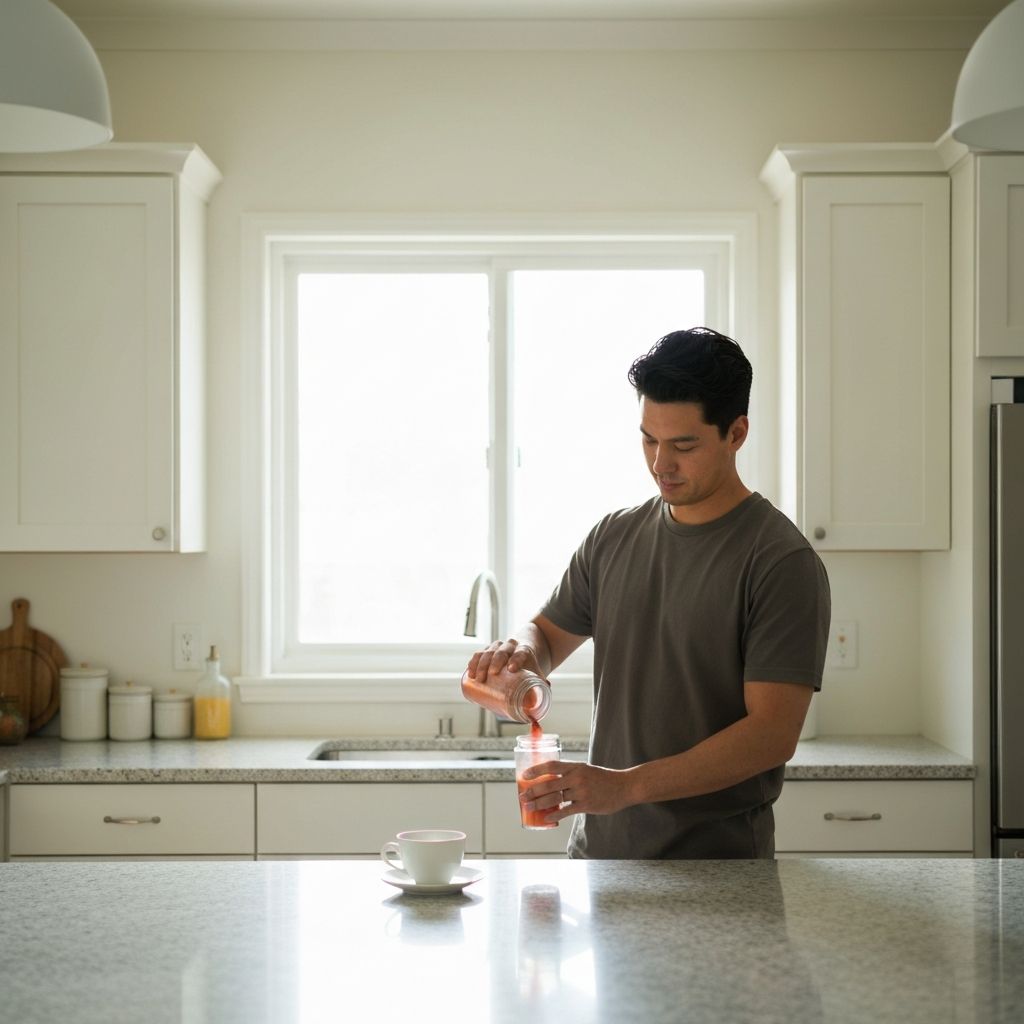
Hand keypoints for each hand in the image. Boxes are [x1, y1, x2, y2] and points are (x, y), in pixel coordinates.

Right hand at [467, 637, 540, 680]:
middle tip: (491, 674)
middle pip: (502, 651)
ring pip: (488, 651)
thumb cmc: (528, 666)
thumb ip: (539, 686)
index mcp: (524, 650)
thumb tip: (536, 703)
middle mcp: (510, 646)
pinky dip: (473, 662)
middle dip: (495, 661)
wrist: (521, 652)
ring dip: (481, 664)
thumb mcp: (536, 673)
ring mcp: (497, 647)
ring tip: (477, 678)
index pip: (520, 653)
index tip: (511, 669)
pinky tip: (470, 672)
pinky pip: (479, 653)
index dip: (516, 659)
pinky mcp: (487, 651)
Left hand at [519, 760, 634, 823]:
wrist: (624, 786)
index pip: (551, 766)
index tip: (524, 776)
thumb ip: (570, 774)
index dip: (536, 770)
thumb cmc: (603, 779)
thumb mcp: (586, 770)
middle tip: (522, 797)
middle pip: (549, 784)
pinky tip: (546, 818)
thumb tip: (550, 782)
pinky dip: (554, 815)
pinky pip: (566, 811)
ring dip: (539, 804)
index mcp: (575, 766)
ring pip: (555, 798)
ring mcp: (582, 791)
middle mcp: (577, 777)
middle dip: (532, 791)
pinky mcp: (587, 805)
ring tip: (528, 807)